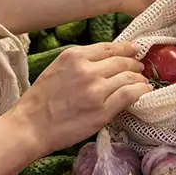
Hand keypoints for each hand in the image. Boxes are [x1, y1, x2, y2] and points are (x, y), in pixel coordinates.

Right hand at [10, 43, 149, 154]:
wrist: (31, 126)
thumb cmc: (40, 100)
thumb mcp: (57, 69)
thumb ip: (79, 62)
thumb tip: (105, 61)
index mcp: (74, 56)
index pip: (109, 48)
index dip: (126, 48)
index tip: (135, 49)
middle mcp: (87, 70)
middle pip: (122, 61)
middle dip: (134, 63)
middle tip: (140, 67)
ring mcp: (96, 90)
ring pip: (129, 77)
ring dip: (139, 78)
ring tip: (142, 81)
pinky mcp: (103, 110)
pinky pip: (130, 95)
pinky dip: (140, 91)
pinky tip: (144, 92)